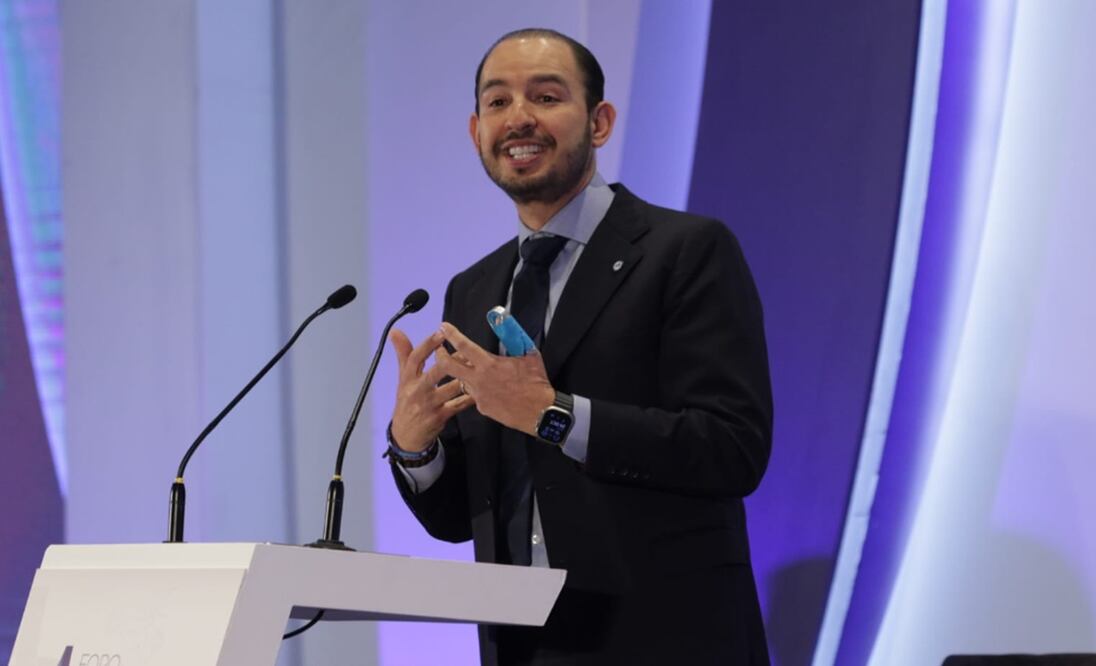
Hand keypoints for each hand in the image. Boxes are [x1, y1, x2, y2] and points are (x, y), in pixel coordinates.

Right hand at [389, 328, 475, 451]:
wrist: (406, 436)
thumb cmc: (407, 401)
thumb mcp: (403, 379)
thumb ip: (403, 354)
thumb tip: (395, 331)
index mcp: (408, 379)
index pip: (415, 358)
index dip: (428, 345)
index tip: (441, 332)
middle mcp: (417, 391)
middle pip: (435, 373)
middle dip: (450, 361)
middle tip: (465, 350)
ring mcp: (429, 405)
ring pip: (451, 388)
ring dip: (465, 377)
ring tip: (477, 366)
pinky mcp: (440, 417)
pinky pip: (459, 404)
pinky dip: (470, 397)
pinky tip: (480, 390)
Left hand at [435, 322, 554, 435]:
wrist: (540, 412)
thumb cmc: (536, 383)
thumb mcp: (529, 356)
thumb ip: (516, 340)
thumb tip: (509, 325)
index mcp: (489, 364)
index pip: (464, 346)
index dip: (451, 335)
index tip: (443, 327)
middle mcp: (479, 379)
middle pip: (448, 366)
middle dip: (440, 355)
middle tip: (439, 349)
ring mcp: (479, 395)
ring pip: (462, 381)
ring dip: (464, 374)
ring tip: (471, 370)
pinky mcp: (482, 408)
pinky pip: (475, 395)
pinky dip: (480, 389)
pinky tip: (491, 389)